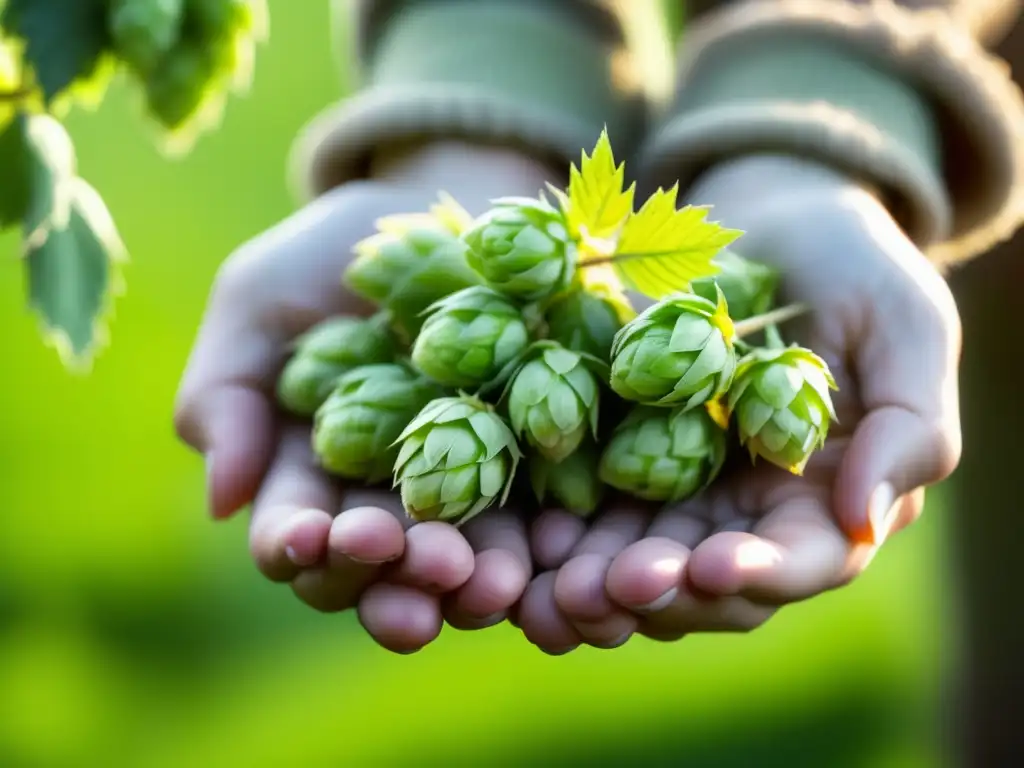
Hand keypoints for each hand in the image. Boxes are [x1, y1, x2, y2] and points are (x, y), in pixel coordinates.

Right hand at [173, 140, 557, 651]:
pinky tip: (557, 550)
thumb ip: (227, 391)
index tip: (311, 538)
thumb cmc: (334, 256)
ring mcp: (466, 496)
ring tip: (489, 582)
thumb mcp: (261, 300)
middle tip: (418, 567)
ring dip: (472, 585)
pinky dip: (547, 545)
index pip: (295, 534)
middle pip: (381, 571)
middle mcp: (387, 504)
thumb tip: (223, 501)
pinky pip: (544, 525)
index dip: (300, 545)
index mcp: (311, 477)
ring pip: (462, 567)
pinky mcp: (540, 474)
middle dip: (393, 581)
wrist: (446, 207)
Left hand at [514, 154, 962, 650]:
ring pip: (634, 562)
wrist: (765, 220)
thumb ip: (907, 427)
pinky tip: (520, 535)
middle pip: (703, 581)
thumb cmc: (853, 267)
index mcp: (823, 499)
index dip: (759, 575)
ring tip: (547, 585)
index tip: (712, 568)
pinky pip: (580, 507)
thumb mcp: (905, 326)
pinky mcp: (611, 456)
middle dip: (653, 591)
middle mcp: (743, 513)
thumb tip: (865, 520)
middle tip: (596, 590)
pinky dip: (551, 532)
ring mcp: (672, 489)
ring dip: (590, 583)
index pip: (800, 562)